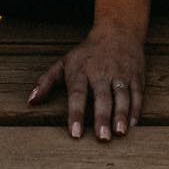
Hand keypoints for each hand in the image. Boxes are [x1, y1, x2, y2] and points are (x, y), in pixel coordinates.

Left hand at [29, 23, 146, 140]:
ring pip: (122, 96)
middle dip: (102, 118)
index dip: (76, 114)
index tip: (75, 133)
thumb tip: (31, 101)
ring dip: (121, 115)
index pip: (77, 94)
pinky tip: (133, 123)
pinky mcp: (136, 75)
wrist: (118, 30)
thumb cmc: (87, 52)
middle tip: (102, 138)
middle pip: (102, 97)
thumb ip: (47, 82)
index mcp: (81, 71)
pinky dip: (136, 108)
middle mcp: (101, 73)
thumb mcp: (64, 62)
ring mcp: (120, 74)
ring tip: (120, 133)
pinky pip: (137, 93)